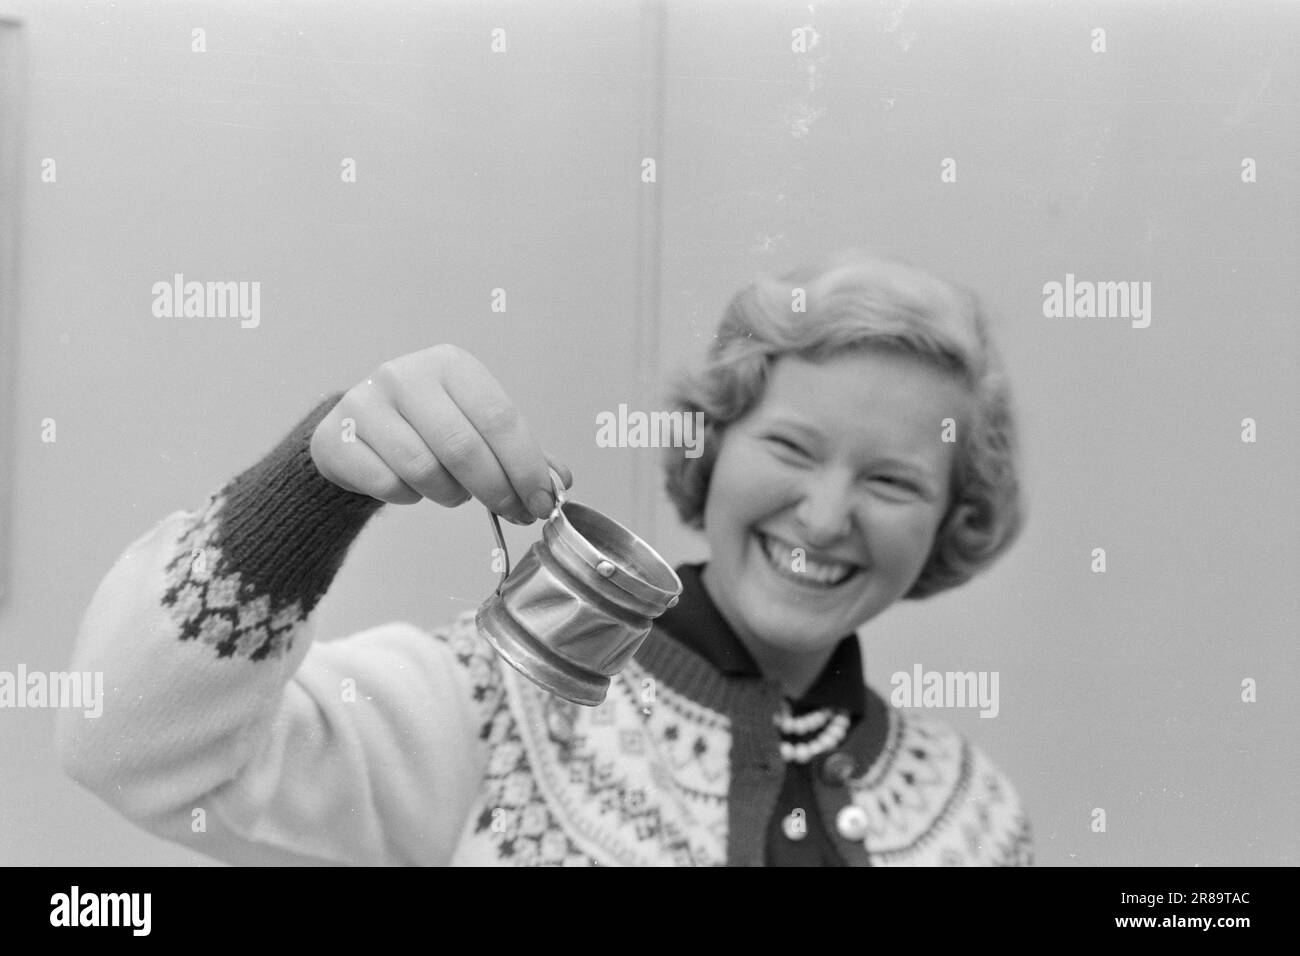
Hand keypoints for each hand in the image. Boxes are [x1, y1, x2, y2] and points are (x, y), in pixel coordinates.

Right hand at [310, 344, 571, 522]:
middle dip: (497, 491)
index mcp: (450, 364)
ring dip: (450, 494)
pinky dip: (408, 497)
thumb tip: (559, 481)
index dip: (526, 468)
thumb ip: (520, 453)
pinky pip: (387, 484)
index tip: (542, 503)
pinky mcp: (334, 436)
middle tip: (512, 513)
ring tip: (454, 491)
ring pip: (424, 470)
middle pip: (464, 448)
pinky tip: (411, 486)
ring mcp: (365, 403)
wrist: (354, 430)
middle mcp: (405, 375)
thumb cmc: (427, 428)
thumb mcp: (477, 427)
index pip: (500, 419)